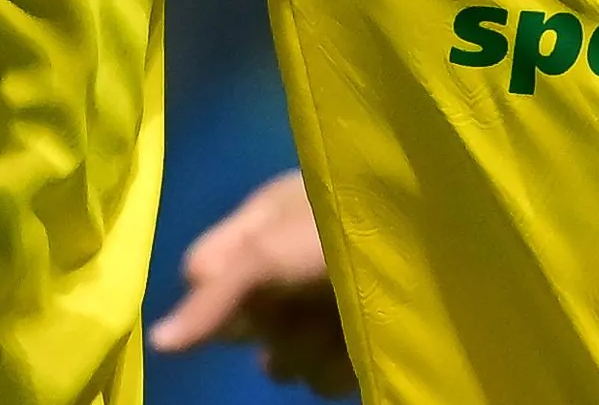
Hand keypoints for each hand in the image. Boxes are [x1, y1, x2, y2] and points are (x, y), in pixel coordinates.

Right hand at [150, 170, 352, 394]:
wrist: (439, 240)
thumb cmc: (346, 228)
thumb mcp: (273, 245)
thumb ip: (217, 289)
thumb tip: (159, 344)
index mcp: (267, 220)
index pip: (203, 272)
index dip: (218, 294)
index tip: (251, 295)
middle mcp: (289, 263)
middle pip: (240, 324)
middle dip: (269, 326)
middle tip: (306, 306)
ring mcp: (323, 306)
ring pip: (279, 361)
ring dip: (306, 352)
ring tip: (342, 328)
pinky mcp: (355, 342)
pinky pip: (318, 379)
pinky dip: (336, 369)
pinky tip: (359, 349)